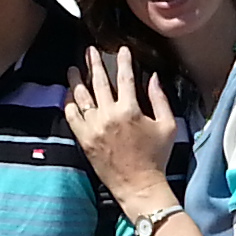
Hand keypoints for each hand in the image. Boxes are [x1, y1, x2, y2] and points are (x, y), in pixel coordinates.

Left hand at [65, 45, 178, 215]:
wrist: (138, 185)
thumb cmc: (157, 157)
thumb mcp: (167, 126)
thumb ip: (160, 99)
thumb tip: (154, 77)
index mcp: (130, 109)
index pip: (124, 77)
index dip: (122, 61)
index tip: (120, 49)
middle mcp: (109, 115)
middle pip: (97, 81)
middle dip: (93, 63)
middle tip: (88, 50)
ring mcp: (93, 127)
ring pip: (81, 96)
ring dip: (76, 80)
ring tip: (73, 68)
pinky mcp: (83, 138)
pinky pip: (71, 115)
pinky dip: (69, 102)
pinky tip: (68, 94)